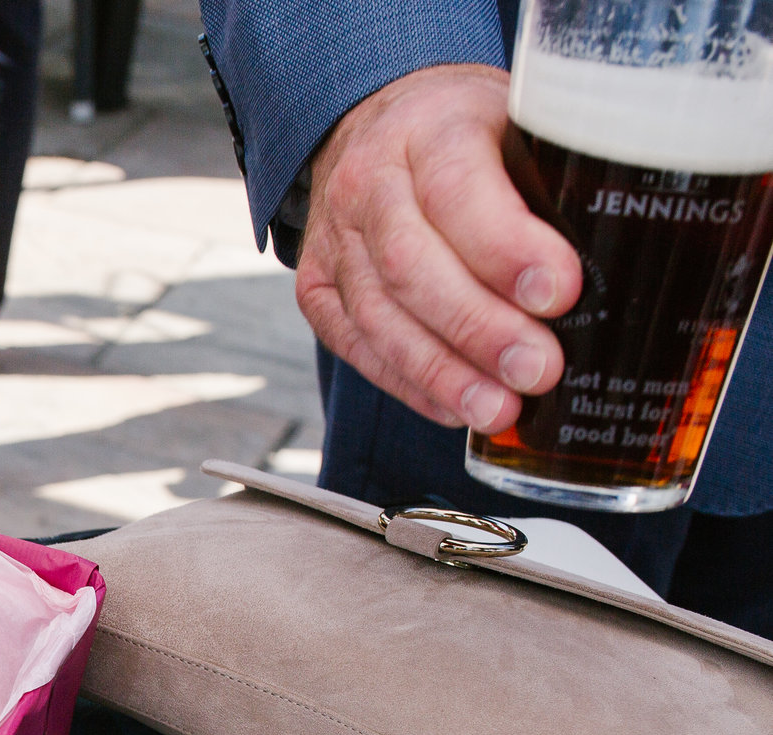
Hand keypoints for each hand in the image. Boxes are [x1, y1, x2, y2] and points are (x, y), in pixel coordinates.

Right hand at [298, 64, 580, 432]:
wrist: (380, 124)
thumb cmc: (469, 133)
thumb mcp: (520, 124)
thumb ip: (553, 181)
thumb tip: (618, 267)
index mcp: (429, 127)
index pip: (457, 189)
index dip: (506, 247)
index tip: (560, 292)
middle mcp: (367, 181)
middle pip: (411, 264)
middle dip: (479, 327)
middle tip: (538, 370)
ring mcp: (334, 239)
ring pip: (379, 315)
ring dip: (441, 371)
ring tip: (498, 409)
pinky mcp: (318, 288)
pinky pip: (356, 344)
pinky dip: (407, 383)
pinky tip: (453, 407)